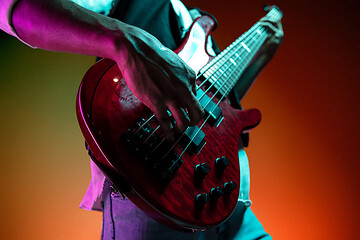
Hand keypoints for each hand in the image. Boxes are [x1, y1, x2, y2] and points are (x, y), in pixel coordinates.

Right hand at [114, 24, 203, 139]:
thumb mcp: (175, 62)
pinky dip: (169, 133)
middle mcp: (184, 88)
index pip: (196, 96)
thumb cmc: (152, 54)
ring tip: (178, 130)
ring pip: (184, 122)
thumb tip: (183, 87)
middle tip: (189, 123)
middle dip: (194, 121)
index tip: (186, 108)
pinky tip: (169, 136)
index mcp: (190, 77)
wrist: (136, 50)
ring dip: (182, 129)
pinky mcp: (156, 102)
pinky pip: (166, 123)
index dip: (190, 104)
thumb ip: (181, 76)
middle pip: (197, 112)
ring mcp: (171, 97)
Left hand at [258, 15, 283, 57]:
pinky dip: (265, 24)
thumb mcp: (265, 38)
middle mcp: (280, 33)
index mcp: (278, 33)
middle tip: (262, 18)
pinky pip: (270, 27)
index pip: (277, 21)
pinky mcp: (277, 36)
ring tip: (260, 21)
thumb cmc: (264, 48)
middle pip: (277, 20)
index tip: (268, 11)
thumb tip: (259, 24)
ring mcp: (280, 34)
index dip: (273, 15)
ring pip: (274, 22)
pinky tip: (260, 24)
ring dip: (266, 19)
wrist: (265, 56)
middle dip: (269, 16)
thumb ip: (265, 31)